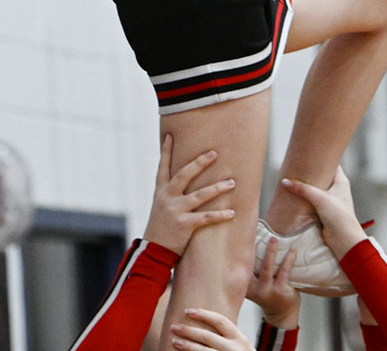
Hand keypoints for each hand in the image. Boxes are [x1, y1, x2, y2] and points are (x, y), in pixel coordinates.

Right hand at [142, 134, 235, 254]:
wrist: (153, 251)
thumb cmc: (161, 226)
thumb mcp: (161, 206)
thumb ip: (171, 192)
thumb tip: (184, 176)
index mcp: (160, 192)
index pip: (163, 167)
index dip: (166, 151)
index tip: (171, 135)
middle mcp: (167, 198)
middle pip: (184, 175)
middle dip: (199, 163)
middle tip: (214, 153)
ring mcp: (175, 211)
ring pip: (199, 195)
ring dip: (217, 188)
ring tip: (232, 182)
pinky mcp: (184, 225)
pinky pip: (206, 218)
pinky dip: (220, 215)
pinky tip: (232, 212)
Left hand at [171, 309, 254, 350]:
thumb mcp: (241, 346)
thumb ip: (228, 338)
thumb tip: (204, 325)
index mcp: (240, 339)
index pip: (220, 321)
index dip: (203, 314)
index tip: (188, 311)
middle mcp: (234, 349)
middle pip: (207, 337)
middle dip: (189, 331)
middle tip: (174, 327)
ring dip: (187, 346)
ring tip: (173, 341)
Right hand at [246, 236, 299, 329]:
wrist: (282, 315)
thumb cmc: (269, 295)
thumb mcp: (256, 286)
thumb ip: (252, 272)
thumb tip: (253, 244)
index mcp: (246, 287)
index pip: (242, 267)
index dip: (241, 252)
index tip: (241, 237)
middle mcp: (254, 290)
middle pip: (251, 265)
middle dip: (253, 248)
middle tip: (255, 232)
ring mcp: (267, 291)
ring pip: (267, 267)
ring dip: (271, 251)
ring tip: (274, 238)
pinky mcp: (280, 291)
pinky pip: (284, 272)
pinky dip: (289, 259)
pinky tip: (292, 250)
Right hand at [279, 167, 365, 259]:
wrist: (344, 240)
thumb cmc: (339, 217)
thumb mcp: (320, 199)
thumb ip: (303, 189)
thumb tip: (285, 182)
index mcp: (341, 181)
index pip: (331, 164)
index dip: (321, 158)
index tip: (309, 154)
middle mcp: (337, 189)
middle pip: (322, 176)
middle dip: (311, 173)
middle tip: (297, 166)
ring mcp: (330, 200)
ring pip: (316, 189)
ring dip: (307, 187)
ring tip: (294, 179)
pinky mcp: (324, 211)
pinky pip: (312, 201)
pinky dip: (305, 198)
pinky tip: (296, 195)